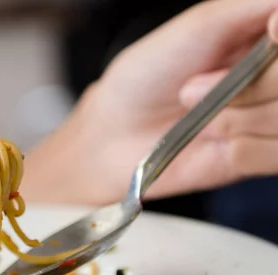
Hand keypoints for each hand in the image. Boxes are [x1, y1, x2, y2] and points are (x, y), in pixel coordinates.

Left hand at [23, 0, 277, 205]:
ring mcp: (273, 118)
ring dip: (239, 119)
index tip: (270, 31)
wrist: (116, 132)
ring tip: (203, 116)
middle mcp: (276, 78)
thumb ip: (251, 7)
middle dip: (255, 87)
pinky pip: (275, 154)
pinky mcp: (264, 157)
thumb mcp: (198, 26)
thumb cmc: (148, 73)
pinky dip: (244, 149)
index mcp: (269, 36)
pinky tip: (216, 142)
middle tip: (194, 88)